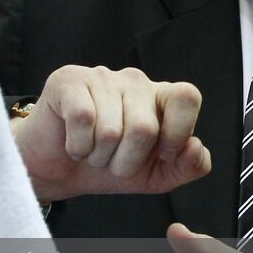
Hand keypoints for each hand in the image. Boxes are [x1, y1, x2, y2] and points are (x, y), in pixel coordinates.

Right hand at [11, 65, 209, 202]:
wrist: (56, 170)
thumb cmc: (106, 166)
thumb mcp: (155, 175)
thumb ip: (188, 166)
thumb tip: (196, 147)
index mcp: (159, 98)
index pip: (187, 96)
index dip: (178, 132)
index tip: (162, 154)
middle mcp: (133, 81)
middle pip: (145, 127)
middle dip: (127, 161)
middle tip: (112, 161)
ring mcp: (101, 77)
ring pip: (111, 129)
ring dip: (99, 156)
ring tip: (91, 151)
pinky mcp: (68, 80)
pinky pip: (82, 119)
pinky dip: (77, 146)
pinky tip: (74, 144)